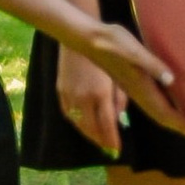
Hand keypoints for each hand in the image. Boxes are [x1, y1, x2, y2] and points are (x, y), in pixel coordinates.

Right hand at [56, 32, 141, 154]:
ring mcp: (70, 95)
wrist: (79, 33)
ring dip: (89, 135)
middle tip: (110, 150)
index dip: (112, 140)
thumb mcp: (122, 70)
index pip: (107, 125)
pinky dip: (78, 123)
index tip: (118, 151)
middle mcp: (83, 98)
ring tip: (100, 141)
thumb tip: (122, 117)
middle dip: (101, 142)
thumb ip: (123, 95)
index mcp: (100, 93)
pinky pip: (69, 114)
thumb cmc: (107, 47)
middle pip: (91, 130)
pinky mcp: (61, 90)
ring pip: (79, 124)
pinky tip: (84, 124)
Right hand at [82, 20, 182, 136]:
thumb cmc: (112, 41)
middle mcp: (137, 92)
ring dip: (170, 121)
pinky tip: (166, 107)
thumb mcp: (133, 50)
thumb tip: (171, 79)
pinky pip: (149, 105)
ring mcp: (132, 90)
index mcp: (140, 87)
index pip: (164, 112)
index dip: (181, 123)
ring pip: (154, 113)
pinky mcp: (128, 84)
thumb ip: (152, 64)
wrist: (88, 39)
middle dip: (178, 127)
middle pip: (160, 116)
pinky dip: (161, 111)